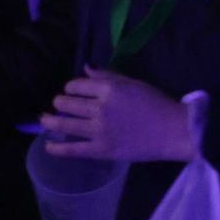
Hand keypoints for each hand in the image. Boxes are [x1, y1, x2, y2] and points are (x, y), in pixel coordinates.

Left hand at [40, 68, 195, 161]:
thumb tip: (86, 69)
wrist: (174, 131)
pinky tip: (48, 145)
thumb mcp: (134, 84)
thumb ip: (108, 76)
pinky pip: (71, 150)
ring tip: (45, 121)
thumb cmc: (157, 103)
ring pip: (63, 124)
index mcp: (110, 89)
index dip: (71, 87)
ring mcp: (98, 130)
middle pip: (65, 103)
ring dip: (49, 122)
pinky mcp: (100, 150)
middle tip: (60, 106)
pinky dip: (56, 148)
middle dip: (59, 103)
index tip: (73, 92)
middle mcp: (100, 108)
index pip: (76, 85)